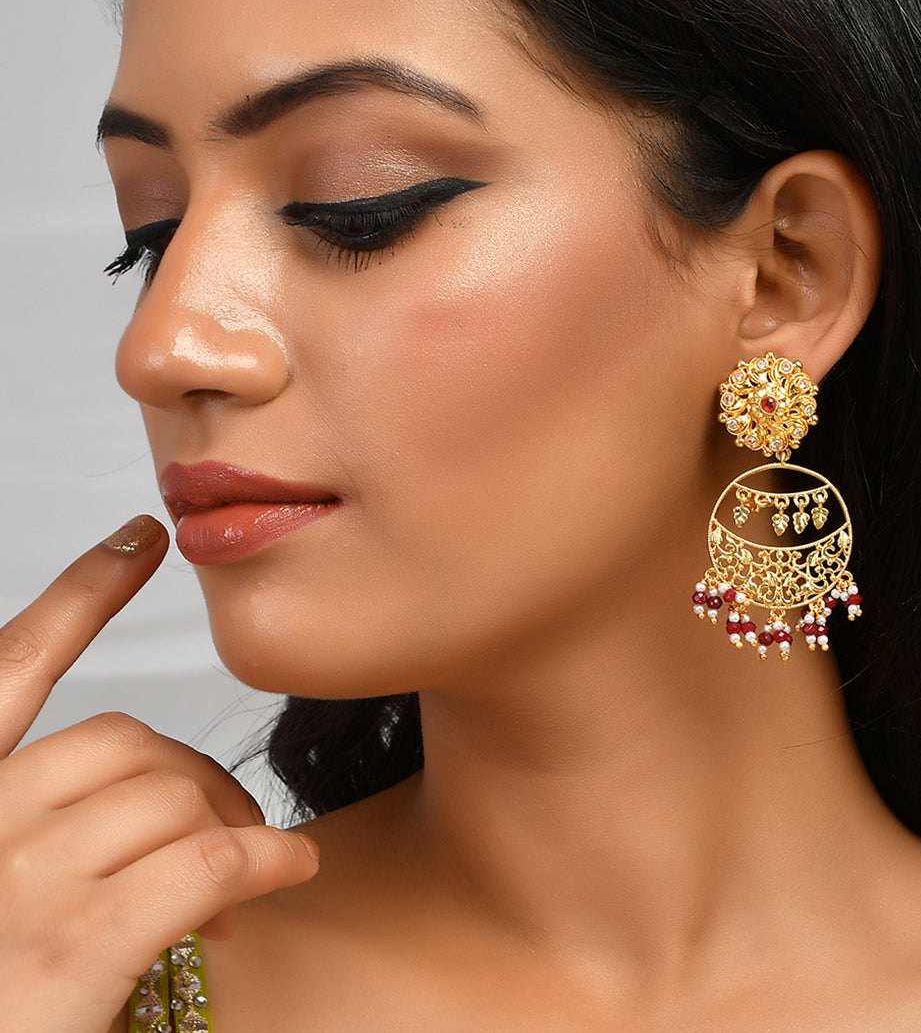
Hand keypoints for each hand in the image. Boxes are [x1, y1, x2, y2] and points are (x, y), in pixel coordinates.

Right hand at [0, 516, 319, 1032]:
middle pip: (129, 741)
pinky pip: (205, 860)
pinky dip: (263, 861)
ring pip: (173, 797)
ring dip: (229, 833)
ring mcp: (12, 881)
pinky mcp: (72, 941)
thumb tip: (165, 799)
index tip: (139, 536)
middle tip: (232, 834)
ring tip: (237, 891)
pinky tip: (290, 869)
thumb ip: (61, 830)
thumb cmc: (5, 1002)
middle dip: (199, 779)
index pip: (12, 668)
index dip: (81, 594)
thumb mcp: (11, 896)